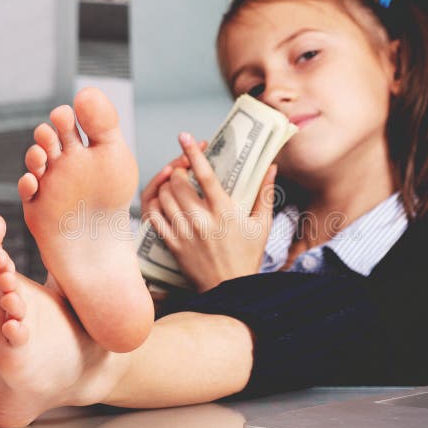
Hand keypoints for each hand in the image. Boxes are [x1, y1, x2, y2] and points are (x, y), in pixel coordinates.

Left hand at [146, 132, 277, 291]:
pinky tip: (162, 200)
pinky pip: (155, 217)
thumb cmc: (248, 257)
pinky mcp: (173, 244)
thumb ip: (265, 193)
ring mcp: (185, 232)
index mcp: (225, 211)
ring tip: (174, 183)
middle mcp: (202, 220)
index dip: (192, 153)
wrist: (231, 290)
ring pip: (164, 197)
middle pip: (178, 183)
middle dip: (178, 169)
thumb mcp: (262, 225)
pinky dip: (155, 204)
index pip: (205, 174)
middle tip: (183, 168)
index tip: (185, 137)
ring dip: (166, 185)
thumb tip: (272, 167)